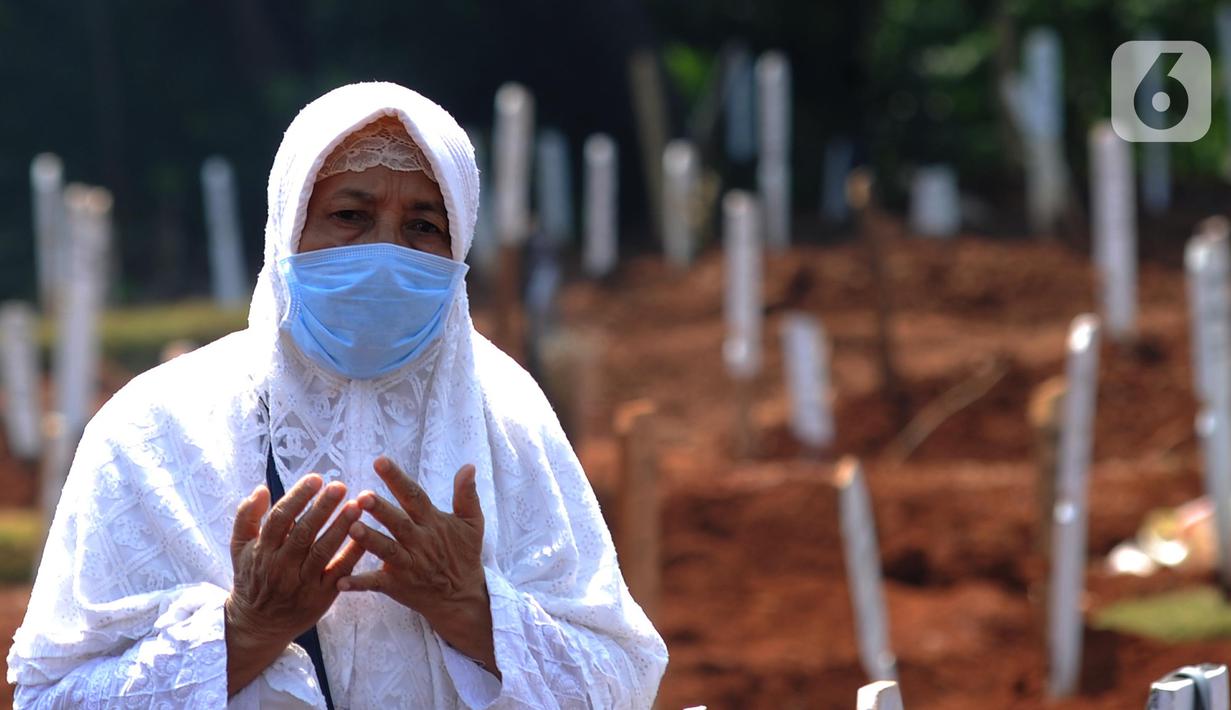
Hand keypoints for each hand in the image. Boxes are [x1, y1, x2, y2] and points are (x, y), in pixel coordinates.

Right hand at [225, 474, 363, 694]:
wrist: (258, 625)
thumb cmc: (252, 577)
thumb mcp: (240, 548)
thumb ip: (247, 516)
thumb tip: (261, 488)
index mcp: (263, 551)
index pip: (280, 519)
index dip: (298, 497)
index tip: (315, 478)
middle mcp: (282, 567)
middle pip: (303, 533)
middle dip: (322, 508)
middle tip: (339, 486)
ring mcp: (303, 583)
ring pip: (323, 552)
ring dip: (341, 527)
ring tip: (356, 505)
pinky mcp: (322, 596)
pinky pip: (340, 572)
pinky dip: (352, 553)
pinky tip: (365, 534)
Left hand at [340, 457, 497, 673]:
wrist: (462, 597)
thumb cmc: (463, 554)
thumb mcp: (472, 523)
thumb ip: (467, 495)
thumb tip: (468, 465)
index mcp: (432, 523)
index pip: (414, 496)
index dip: (397, 479)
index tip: (379, 461)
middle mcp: (419, 542)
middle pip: (399, 523)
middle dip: (381, 510)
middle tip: (363, 496)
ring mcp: (407, 565)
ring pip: (387, 551)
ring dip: (370, 541)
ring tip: (353, 529)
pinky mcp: (397, 586)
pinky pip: (376, 584)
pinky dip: (359, 583)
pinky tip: (340, 581)